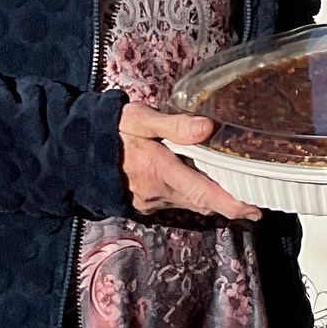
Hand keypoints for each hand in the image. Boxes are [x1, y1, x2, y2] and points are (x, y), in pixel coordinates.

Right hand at [118, 102, 261, 220]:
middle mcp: (157, 191)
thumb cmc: (106, 130)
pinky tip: (197, 184)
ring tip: (232, 192)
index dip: (231, 204)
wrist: (72, 152)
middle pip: (202, 202)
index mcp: (159, 169)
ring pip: (189, 204)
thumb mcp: (137, 118)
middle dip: (228, 204)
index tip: (254, 208)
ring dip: (210, 200)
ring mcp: (149, 201)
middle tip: (254, 202)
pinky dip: (190, 196)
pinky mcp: (143, 204)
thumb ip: (173, 125)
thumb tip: (207, 128)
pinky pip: (174, 202)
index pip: (203, 192)